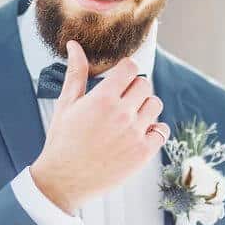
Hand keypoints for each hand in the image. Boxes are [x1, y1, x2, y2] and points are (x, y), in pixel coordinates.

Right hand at [30, 39, 169, 213]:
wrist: (64, 180)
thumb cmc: (62, 140)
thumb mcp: (66, 104)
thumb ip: (75, 73)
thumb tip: (75, 45)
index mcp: (103, 98)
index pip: (131, 67)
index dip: (125, 70)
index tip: (120, 79)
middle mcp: (122, 114)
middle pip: (144, 85)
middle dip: (134, 89)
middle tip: (121, 101)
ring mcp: (135, 134)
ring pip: (155, 105)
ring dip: (145, 108)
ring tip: (130, 118)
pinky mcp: (143, 153)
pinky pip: (162, 131)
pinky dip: (155, 130)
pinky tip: (139, 133)